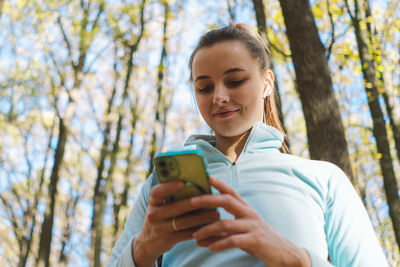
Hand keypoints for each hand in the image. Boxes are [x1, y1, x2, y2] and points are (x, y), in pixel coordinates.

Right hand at [132, 181, 219, 266]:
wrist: (149, 242)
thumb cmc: (161, 216)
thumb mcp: (160, 205)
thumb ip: (173, 196)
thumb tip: (197, 184)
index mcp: (153, 202)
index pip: (157, 192)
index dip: (169, 187)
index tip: (184, 183)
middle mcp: (153, 214)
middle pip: (176, 207)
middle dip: (195, 203)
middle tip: (210, 198)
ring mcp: (159, 229)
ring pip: (184, 222)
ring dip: (202, 217)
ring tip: (216, 213)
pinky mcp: (167, 240)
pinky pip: (186, 234)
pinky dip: (200, 230)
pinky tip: (211, 226)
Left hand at [190, 177, 310, 266]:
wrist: (286, 255)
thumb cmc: (260, 242)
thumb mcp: (242, 234)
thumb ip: (223, 233)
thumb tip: (199, 237)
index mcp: (247, 210)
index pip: (232, 193)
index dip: (219, 184)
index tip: (206, 177)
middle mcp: (250, 214)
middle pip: (227, 201)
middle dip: (208, 200)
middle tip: (191, 202)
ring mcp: (253, 226)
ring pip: (226, 224)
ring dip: (208, 229)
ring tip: (195, 236)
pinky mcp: (256, 240)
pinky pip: (234, 240)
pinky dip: (220, 243)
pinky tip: (210, 247)